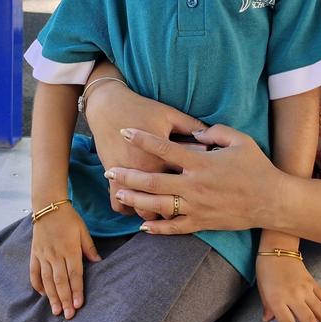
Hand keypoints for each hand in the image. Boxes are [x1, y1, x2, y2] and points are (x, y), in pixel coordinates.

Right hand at [29, 206, 100, 318]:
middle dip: (65, 300)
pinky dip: (37, 285)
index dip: (76, 290)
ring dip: (52, 297)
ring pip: (47, 280)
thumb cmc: (69, 218)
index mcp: (70, 249)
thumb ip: (89, 248)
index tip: (78, 305)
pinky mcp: (34, 254)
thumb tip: (98, 262)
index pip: (74, 274)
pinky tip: (42, 295)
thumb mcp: (83, 230)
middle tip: (68, 315)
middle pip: (60, 281)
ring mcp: (43, 255)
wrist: (47, 206)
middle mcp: (56, 255)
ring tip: (56, 311)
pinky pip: (34, 272)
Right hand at [84, 77, 203, 218]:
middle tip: (188, 206)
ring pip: (144, 212)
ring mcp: (128, 180)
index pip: (185, 181)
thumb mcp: (171, 115)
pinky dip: (128, 211)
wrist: (108, 107)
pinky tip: (137, 206)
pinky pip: (119, 209)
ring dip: (153, 214)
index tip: (204, 190)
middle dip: (180, 210)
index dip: (198, 188)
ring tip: (162, 210)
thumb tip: (212, 137)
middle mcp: (146, 172)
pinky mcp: (112, 181)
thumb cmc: (143, 109)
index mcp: (164, 157)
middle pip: (167, 204)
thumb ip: (193, 126)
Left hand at [106, 125, 283, 234]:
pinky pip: (175, 227)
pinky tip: (142, 225)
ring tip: (119, 194)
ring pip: (158, 205)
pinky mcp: (203, 223)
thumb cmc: (258, 167)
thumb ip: (215, 132)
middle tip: (109, 170)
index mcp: (201, 162)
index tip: (124, 131)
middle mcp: (194, 185)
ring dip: (136, 200)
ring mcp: (197, 207)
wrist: (272, 201)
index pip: (164, 148)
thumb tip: (194, 134)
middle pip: (153, 180)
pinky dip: (157, 228)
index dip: (142, 138)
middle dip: (128, 175)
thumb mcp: (240, 140)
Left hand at [256, 257, 320, 321]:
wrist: (277, 248)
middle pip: (308, 320)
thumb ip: (267, 307)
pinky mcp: (312, 282)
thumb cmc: (266, 270)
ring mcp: (305, 288)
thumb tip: (267, 321)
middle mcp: (293, 296)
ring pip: (320, 310)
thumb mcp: (262, 290)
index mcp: (277, 300)